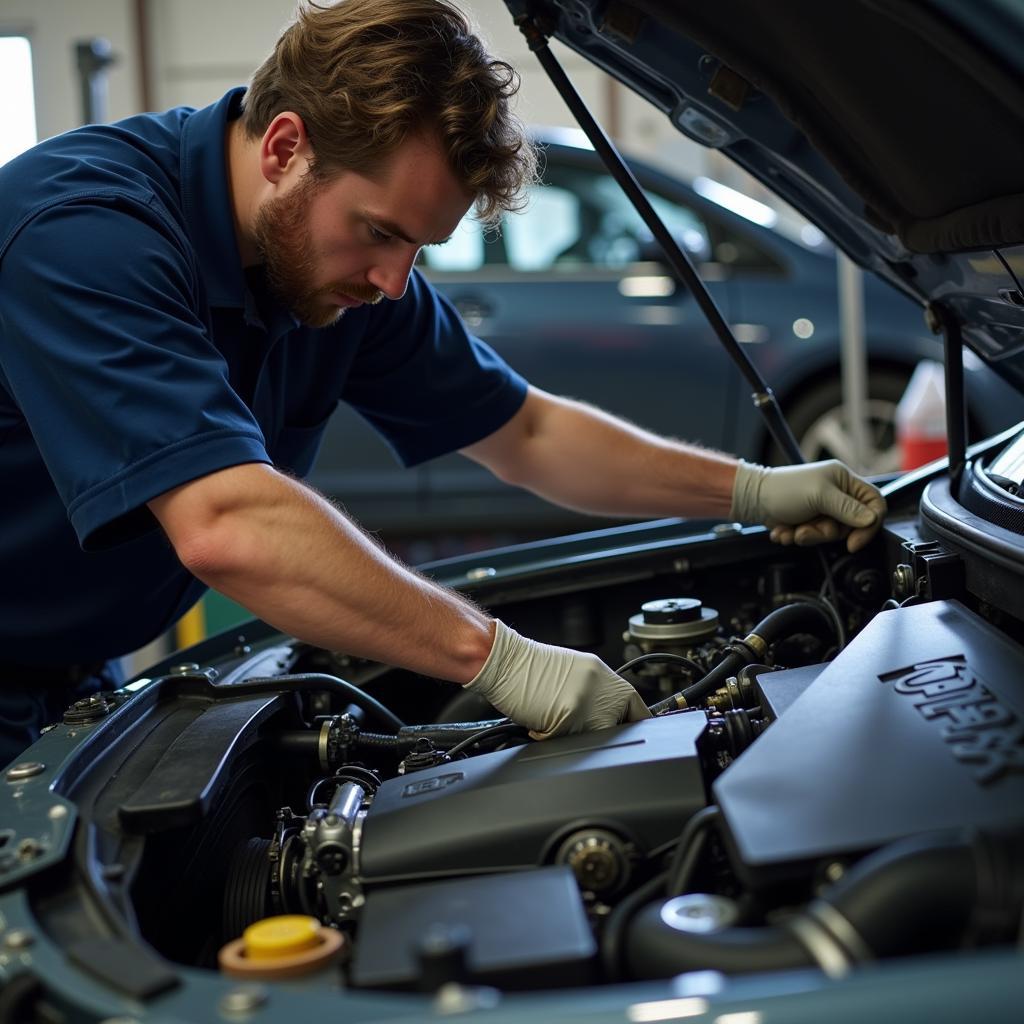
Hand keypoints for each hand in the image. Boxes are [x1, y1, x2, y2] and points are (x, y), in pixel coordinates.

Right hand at [465, 620, 651, 738]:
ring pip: (592, 737)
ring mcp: (585, 703)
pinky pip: (566, 743)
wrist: (503, 660)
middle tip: (574, 724)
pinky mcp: (567, 717)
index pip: (636, 707)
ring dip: (574, 736)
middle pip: (617, 728)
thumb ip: (597, 694)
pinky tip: (541, 721)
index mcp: (604, 675)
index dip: (636, 724)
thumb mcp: (574, 674)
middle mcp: (600, 687)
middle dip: (599, 732)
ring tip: (554, 719)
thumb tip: (610, 718)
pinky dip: (552, 738)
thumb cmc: (530, 667)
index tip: (634, 733)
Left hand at [730, 459, 885, 552]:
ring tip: (793, 529)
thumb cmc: (782, 490)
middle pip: (851, 525)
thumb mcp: (819, 496)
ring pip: (831, 535)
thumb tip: (871, 519)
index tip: (854, 541)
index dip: (869, 524)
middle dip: (826, 533)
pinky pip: (814, 537)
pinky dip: (798, 536)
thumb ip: (847, 508)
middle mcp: (837, 494)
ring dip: (809, 536)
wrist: (751, 499)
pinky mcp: (809, 521)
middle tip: (808, 529)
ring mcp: (823, 509)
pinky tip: (785, 529)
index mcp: (844, 480)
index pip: (874, 503)